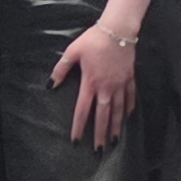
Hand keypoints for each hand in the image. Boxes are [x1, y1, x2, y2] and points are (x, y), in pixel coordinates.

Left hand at [54, 21, 140, 146]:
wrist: (118, 30)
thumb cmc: (94, 40)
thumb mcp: (72, 52)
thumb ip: (60, 69)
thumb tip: (50, 85)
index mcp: (90, 83)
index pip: (83, 110)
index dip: (78, 127)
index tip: (76, 141)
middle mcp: (106, 88)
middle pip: (103, 116)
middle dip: (100, 134)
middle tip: (99, 150)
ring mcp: (120, 84)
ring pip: (118, 110)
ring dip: (116, 127)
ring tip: (114, 140)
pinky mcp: (129, 78)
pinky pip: (130, 97)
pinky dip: (128, 108)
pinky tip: (127, 117)